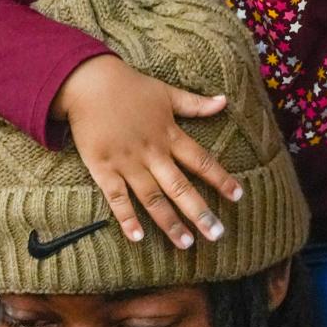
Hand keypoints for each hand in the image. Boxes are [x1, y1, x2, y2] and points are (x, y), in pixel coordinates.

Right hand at [52, 56, 241, 248]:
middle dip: (199, 211)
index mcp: (169, 135)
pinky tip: (137, 237)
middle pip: (180, 187)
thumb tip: (224, 101)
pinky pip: (116, 198)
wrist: (88, 82)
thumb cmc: (129, 87)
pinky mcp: (103, 168)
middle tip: (216, 234)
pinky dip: (126, 218)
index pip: (201, 160)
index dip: (220, 178)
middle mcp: (152, 153)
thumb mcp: (166, 93)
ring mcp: (127, 163)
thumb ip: (195, 104)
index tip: (238, 196)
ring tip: (185, 244)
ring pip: (152, 198)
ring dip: (169, 222)